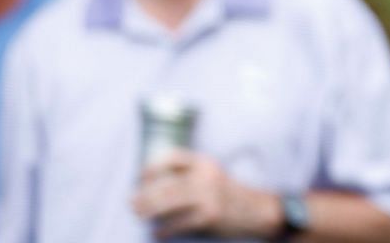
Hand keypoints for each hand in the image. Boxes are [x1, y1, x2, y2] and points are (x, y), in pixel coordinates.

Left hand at [131, 152, 279, 237]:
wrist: (257, 210)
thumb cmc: (228, 195)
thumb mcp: (212, 176)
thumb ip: (188, 175)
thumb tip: (151, 186)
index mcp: (205, 163)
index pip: (173, 157)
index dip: (153, 166)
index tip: (141, 177)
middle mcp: (206, 176)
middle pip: (166, 183)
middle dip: (145, 195)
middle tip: (132, 203)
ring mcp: (208, 197)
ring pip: (168, 203)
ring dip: (149, 211)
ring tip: (139, 215)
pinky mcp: (209, 216)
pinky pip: (178, 224)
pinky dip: (164, 230)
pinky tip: (157, 233)